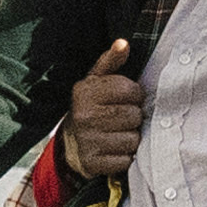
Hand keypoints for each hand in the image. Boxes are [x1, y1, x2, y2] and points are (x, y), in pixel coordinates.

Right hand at [61, 40, 142, 177]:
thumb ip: (111, 62)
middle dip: (134, 117)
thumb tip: (123, 43)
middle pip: (134, 115)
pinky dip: (125, 157)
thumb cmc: (90, 107)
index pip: (130, 90)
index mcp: (85, 92)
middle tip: (123, 119)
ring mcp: (88, 141)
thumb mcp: (96, 81)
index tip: (128, 98)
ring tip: (119, 134)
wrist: (71, 145)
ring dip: (131, 138)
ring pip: (133, 139)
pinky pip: (126, 160)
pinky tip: (115, 150)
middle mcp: (84, 116)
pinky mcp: (93, 163)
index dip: (135, 95)